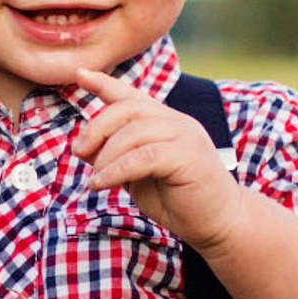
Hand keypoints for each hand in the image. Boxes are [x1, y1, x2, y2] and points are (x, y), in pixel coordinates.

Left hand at [70, 66, 244, 254]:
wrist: (218, 224)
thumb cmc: (178, 200)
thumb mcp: (138, 176)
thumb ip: (116, 158)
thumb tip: (83, 147)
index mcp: (165, 122)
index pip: (132, 96)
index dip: (105, 83)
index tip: (80, 74)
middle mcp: (177, 122)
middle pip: (129, 108)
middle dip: (97, 128)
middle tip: (80, 152)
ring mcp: (186, 136)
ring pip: (135, 132)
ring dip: (107, 155)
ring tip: (95, 179)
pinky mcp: (190, 157)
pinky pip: (145, 156)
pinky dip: (118, 169)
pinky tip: (103, 183)